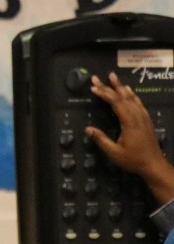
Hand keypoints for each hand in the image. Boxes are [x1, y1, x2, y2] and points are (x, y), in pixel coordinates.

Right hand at [87, 72, 173, 203]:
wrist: (154, 166)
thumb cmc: (133, 160)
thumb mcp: (114, 153)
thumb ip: (101, 140)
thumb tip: (88, 129)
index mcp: (130, 123)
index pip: (116, 103)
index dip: (104, 94)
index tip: (93, 88)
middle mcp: (138, 117)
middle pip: (123, 97)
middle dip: (109, 87)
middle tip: (97, 78)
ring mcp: (144, 118)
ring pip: (132, 98)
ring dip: (121, 87)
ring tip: (113, 77)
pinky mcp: (147, 121)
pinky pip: (139, 103)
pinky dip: (132, 95)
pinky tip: (130, 91)